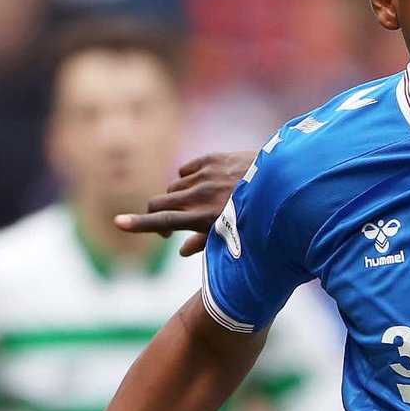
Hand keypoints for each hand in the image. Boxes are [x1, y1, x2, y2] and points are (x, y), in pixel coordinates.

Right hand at [114, 151, 254, 256]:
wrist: (291, 182)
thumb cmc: (263, 218)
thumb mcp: (236, 236)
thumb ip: (205, 242)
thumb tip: (180, 252)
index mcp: (204, 217)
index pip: (162, 220)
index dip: (138, 223)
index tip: (118, 222)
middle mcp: (201, 194)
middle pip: (159, 202)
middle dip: (156, 214)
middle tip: (169, 226)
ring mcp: (206, 174)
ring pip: (174, 187)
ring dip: (177, 198)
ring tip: (196, 206)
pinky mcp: (214, 158)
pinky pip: (186, 169)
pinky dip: (188, 179)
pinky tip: (201, 185)